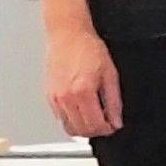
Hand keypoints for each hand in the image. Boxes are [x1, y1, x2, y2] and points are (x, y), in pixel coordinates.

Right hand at [44, 18, 120, 138]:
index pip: (95, 125)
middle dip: (96, 131)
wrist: (67, 35)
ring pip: (69, 128)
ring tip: (93, 117)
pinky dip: (72, 119)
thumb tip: (116, 120)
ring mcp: (55, 98)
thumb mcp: (110, 74)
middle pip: (81, 130)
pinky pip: (60, 118)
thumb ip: (114, 101)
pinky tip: (81, 109)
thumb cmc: (87, 48)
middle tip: (105, 122)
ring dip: (83, 128)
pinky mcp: (49, 96)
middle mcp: (66, 97)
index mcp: (83, 91)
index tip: (113, 125)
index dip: (108, 129)